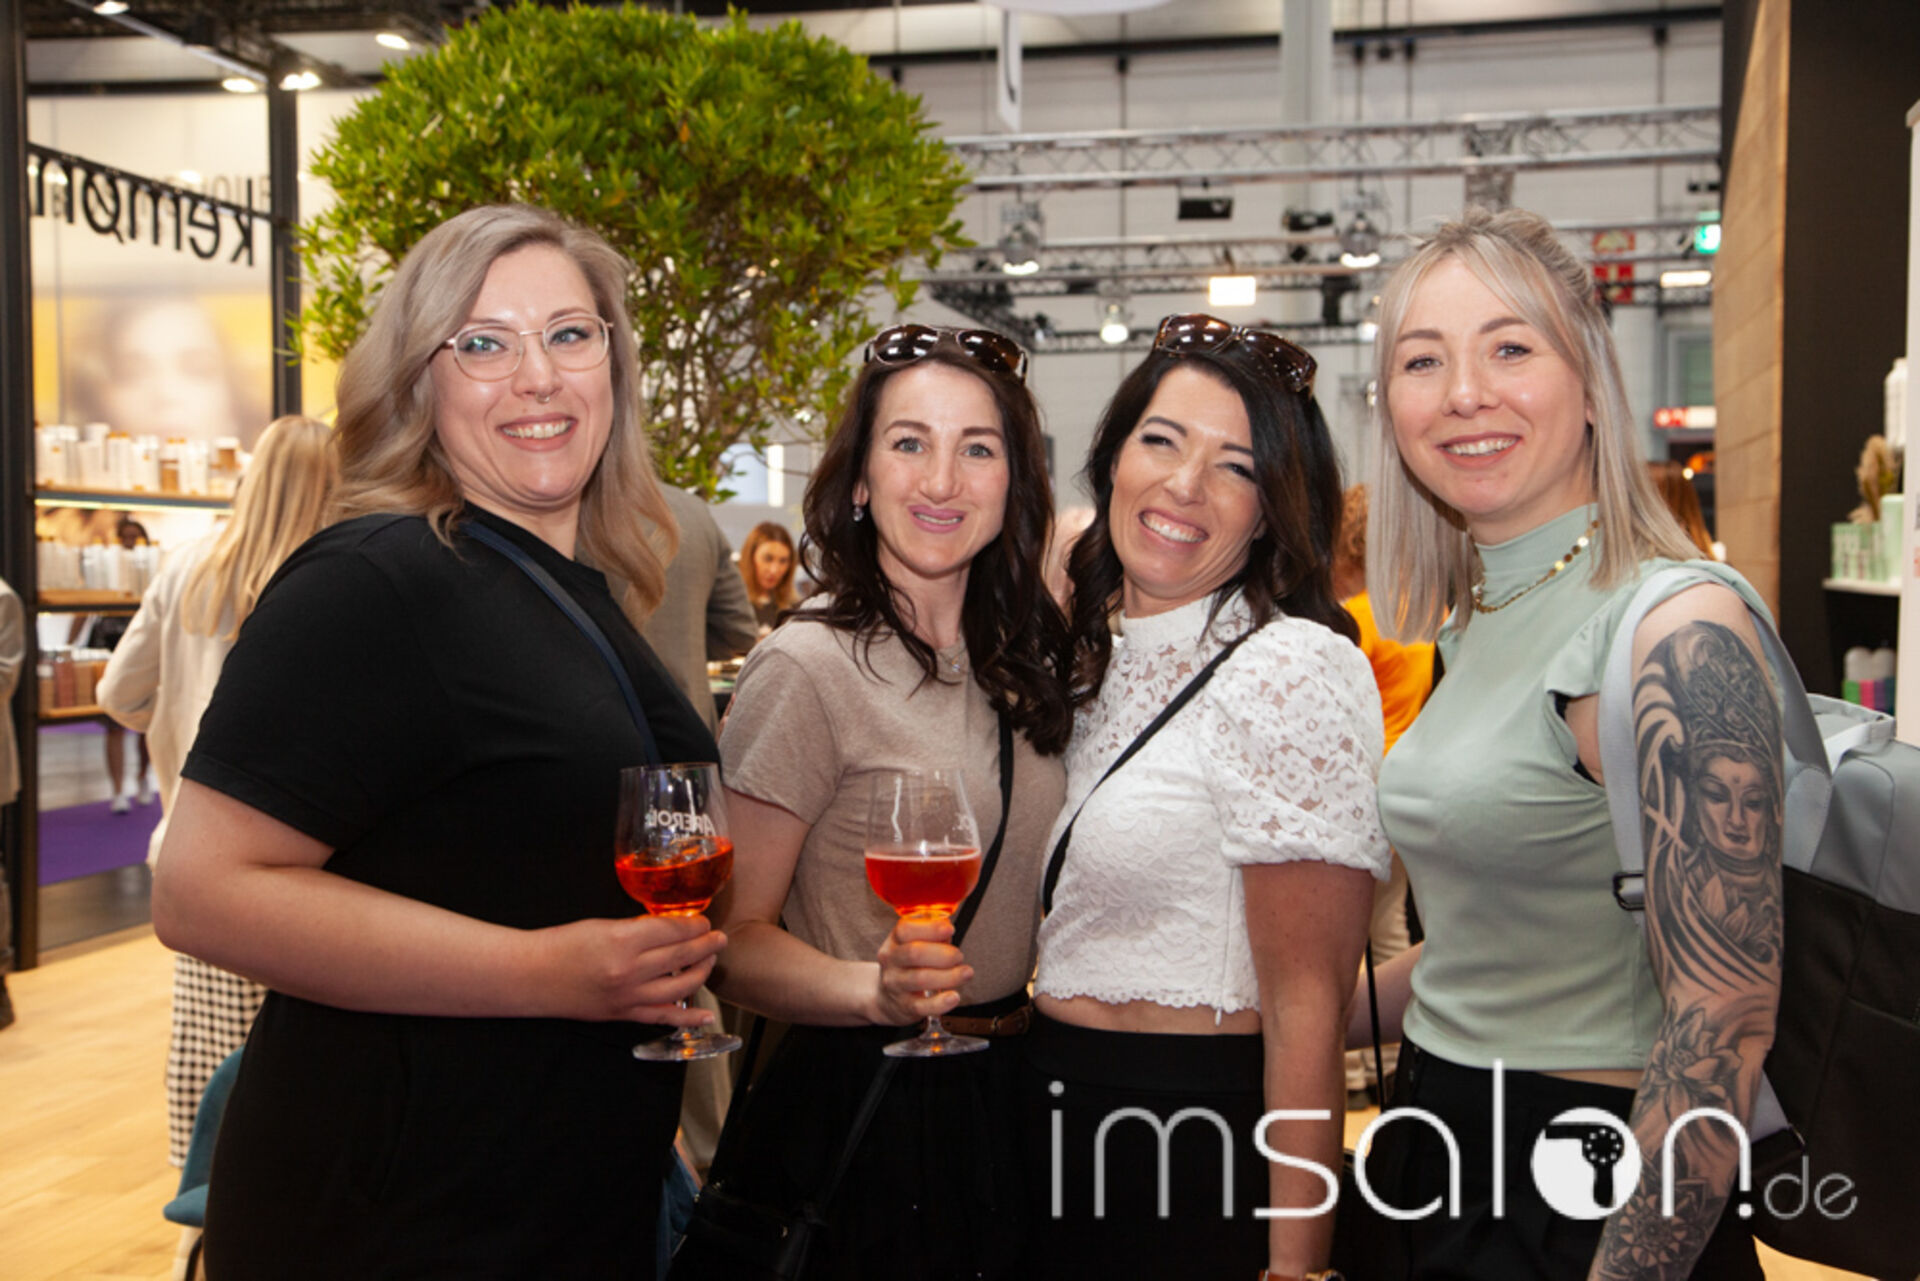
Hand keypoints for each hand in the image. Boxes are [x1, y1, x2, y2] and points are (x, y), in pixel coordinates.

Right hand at [533, 914, 726, 1023]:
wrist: (531, 977)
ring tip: (710, 960)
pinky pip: (662, 1017)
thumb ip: (637, 929)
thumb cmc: (561, 945)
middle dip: (706, 945)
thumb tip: (669, 929)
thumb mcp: (602, 925)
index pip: (672, 930)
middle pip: (681, 956)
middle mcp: (629, 971)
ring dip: (701, 971)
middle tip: (719, 938)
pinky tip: (706, 1013)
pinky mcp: (622, 1015)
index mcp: (623, 941)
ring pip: (680, 986)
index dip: (693, 924)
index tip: (703, 921)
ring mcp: (628, 997)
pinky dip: (688, 1016)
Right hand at [871, 914, 971, 1025]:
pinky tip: (954, 997)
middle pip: (914, 953)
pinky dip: (941, 1002)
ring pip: (920, 979)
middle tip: (959, 956)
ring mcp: (895, 985)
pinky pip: (922, 1006)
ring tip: (966, 973)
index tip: (950, 929)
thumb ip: (932, 935)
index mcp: (894, 941)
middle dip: (943, 953)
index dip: (930, 928)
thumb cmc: (910, 966)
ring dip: (949, 976)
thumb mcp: (914, 945)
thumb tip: (947, 926)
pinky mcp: (904, 1006)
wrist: (888, 999)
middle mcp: (891, 961)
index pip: (905, 929)